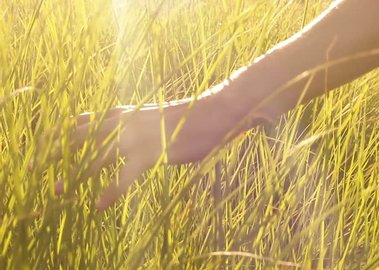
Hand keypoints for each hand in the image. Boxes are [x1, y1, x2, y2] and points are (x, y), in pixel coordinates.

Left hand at [53, 100, 232, 209]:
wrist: (212, 112)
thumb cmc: (189, 115)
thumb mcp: (156, 116)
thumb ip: (138, 125)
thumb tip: (130, 135)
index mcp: (125, 112)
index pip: (85, 119)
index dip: (65, 131)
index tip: (49, 142)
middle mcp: (123, 123)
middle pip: (81, 137)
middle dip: (58, 153)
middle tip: (37, 166)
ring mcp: (134, 138)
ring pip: (95, 158)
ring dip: (76, 174)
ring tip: (59, 190)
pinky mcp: (149, 154)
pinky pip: (123, 177)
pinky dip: (111, 191)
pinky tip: (100, 204)